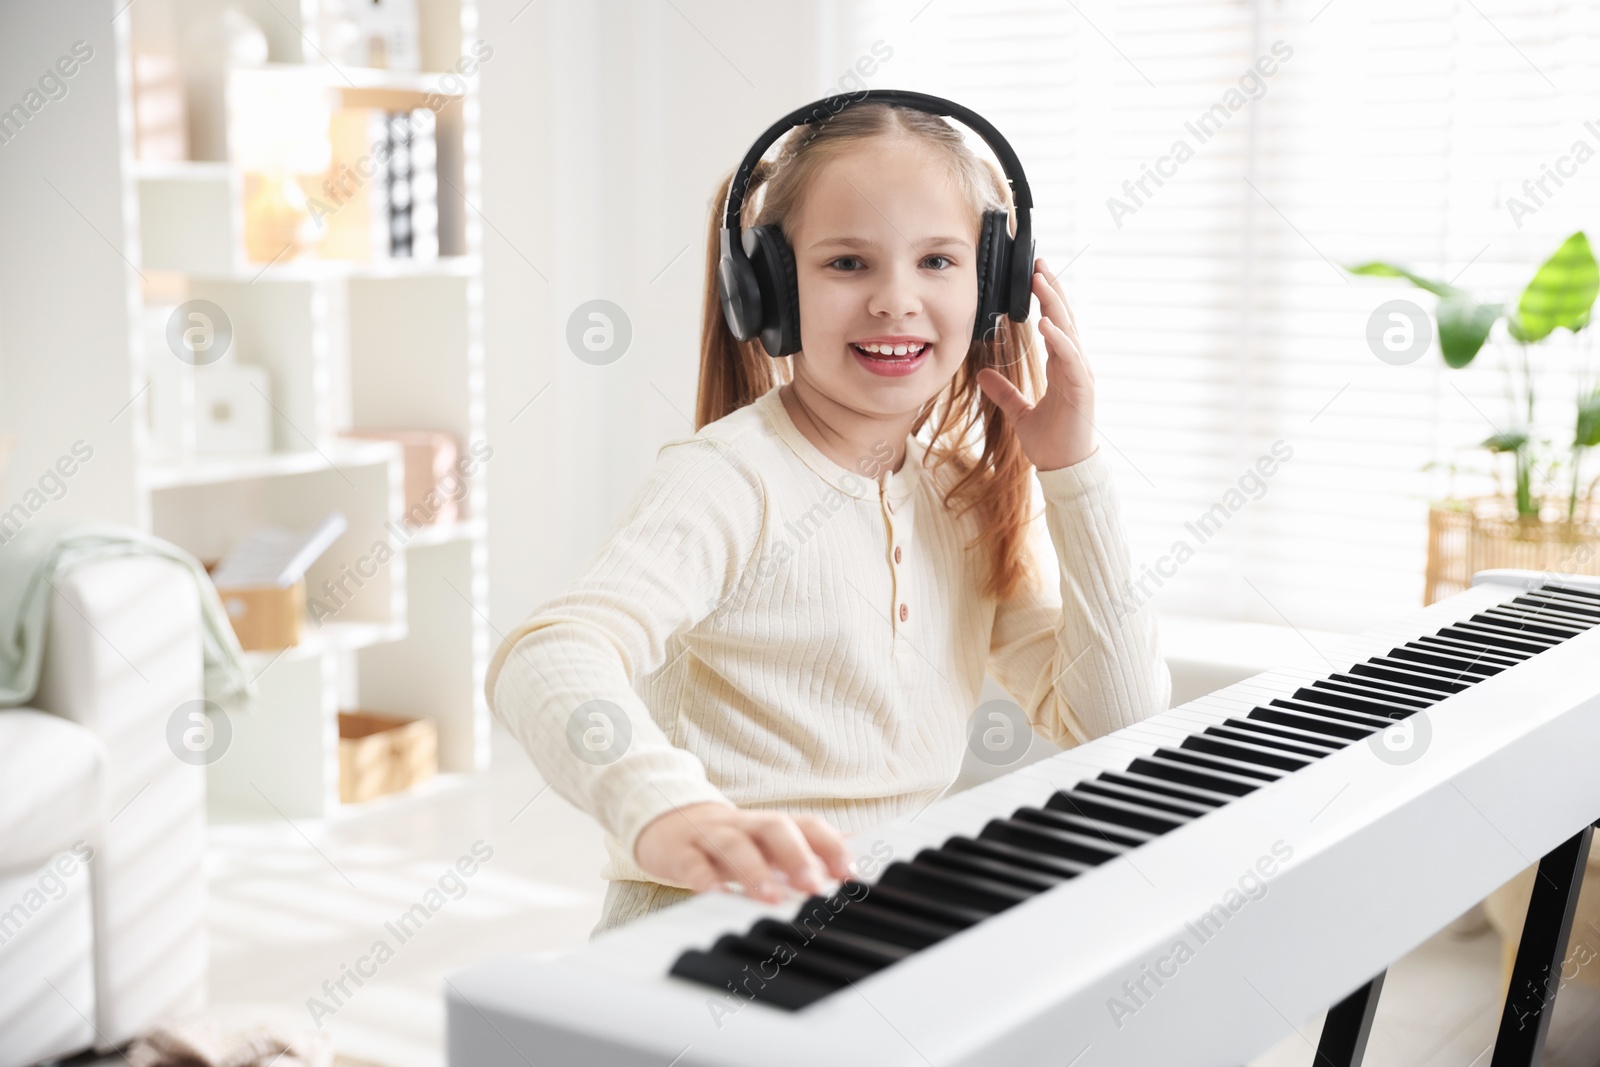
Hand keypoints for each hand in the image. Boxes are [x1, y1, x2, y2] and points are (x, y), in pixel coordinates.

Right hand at [633, 801, 855, 903]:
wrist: (669, 823)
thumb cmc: (732, 842)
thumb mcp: (770, 847)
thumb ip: (811, 852)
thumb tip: (862, 857)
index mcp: (771, 826)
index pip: (808, 825)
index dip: (831, 846)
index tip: (850, 876)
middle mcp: (746, 826)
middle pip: (774, 827)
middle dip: (796, 855)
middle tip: (812, 886)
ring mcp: (712, 837)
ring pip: (734, 843)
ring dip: (754, 869)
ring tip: (770, 896)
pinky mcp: (680, 852)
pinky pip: (692, 862)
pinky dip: (703, 876)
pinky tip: (713, 893)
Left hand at [976, 257, 1096, 470]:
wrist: (1065, 468)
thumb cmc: (1050, 441)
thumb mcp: (1019, 413)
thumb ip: (1004, 392)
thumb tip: (983, 374)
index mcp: (1062, 367)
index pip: (1055, 324)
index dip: (1046, 299)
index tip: (1034, 276)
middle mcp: (1074, 365)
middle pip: (1064, 319)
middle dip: (1051, 290)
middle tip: (1037, 263)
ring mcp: (1080, 375)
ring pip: (1069, 331)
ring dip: (1055, 305)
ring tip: (1041, 282)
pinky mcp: (1081, 389)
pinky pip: (1070, 358)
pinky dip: (1059, 340)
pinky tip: (1047, 324)